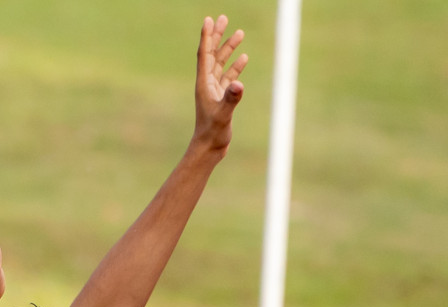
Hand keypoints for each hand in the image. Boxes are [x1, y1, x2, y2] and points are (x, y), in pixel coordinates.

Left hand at [192, 14, 248, 155]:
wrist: (209, 148)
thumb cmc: (213, 133)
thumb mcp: (223, 114)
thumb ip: (231, 99)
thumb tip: (239, 85)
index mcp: (204, 84)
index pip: (204, 55)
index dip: (207, 37)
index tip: (209, 20)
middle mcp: (207, 84)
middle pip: (212, 54)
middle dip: (218, 36)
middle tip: (223, 18)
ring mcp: (214, 90)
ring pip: (221, 63)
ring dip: (229, 48)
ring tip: (239, 33)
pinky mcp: (222, 97)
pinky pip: (228, 76)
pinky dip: (235, 66)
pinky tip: (243, 57)